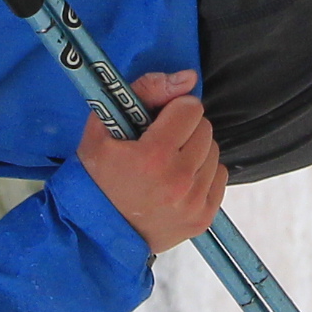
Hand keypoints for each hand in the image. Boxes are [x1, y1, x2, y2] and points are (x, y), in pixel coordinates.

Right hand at [78, 70, 225, 252]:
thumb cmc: (94, 177)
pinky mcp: (202, 218)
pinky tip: (177, 180)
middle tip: (160, 143)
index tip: (157, 122)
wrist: (93, 232)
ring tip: (166, 164)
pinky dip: (202, 173)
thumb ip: (146, 90)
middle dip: (184, 129)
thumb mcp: (102, 126)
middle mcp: (179, 180)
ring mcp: (193, 202)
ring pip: (213, 151)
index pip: (191, 108)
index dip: (173, 110)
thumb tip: (189, 78)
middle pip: (205, 128)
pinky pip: (219, 176)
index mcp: (153, 156)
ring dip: (194, 151)